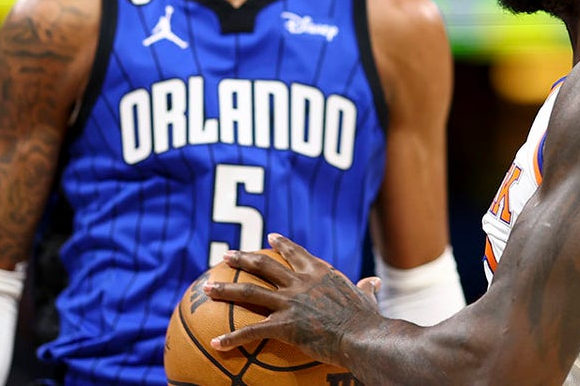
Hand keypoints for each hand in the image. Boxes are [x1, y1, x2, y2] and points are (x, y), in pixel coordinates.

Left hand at [204, 233, 382, 364]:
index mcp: (319, 273)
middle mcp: (300, 282)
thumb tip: (373, 282)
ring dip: (225, 290)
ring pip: (249, 291)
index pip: (295, 252)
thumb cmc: (368, 320)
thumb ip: (366, 289)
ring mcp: (289, 302)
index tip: (268, 237)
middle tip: (226, 256)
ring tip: (207, 288)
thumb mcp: (367, 299)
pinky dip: (232, 338)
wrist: (363, 335)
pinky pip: (251, 331)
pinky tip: (216, 343)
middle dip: (242, 259)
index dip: (281, 243)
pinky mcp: (283, 325)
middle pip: (264, 265)